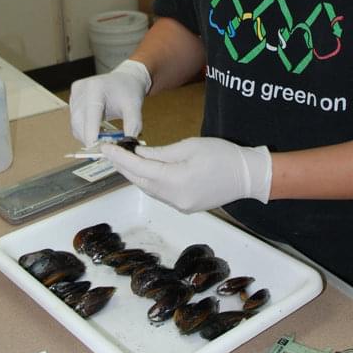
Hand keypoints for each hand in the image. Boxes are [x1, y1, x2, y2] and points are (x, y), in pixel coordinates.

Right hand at [70, 59, 150, 145]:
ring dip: (86, 135)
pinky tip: (97, 131)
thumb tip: (127, 145)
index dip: (91, 134)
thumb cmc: (130, 91)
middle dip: (90, 138)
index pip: (90, 116)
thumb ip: (132, 126)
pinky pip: (75, 121)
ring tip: (103, 139)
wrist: (126, 78)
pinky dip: (84, 129)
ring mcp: (75, 93)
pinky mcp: (73, 98)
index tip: (96, 150)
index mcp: (96, 88)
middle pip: (79, 122)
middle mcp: (82, 89)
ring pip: (75, 124)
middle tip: (104, 149)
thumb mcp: (135, 108)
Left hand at [101, 136, 271, 212]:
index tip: (105, 147)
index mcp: (176, 180)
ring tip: (122, 159)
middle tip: (109, 151)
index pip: (139, 169)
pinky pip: (159, 194)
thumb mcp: (190, 146)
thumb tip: (138, 154)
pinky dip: (148, 181)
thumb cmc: (223, 155)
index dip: (119, 158)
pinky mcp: (184, 207)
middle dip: (122, 167)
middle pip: (140, 182)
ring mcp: (179, 205)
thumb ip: (160, 153)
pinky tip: (143, 170)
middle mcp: (174, 198)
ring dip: (134, 175)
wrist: (248, 176)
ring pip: (148, 190)